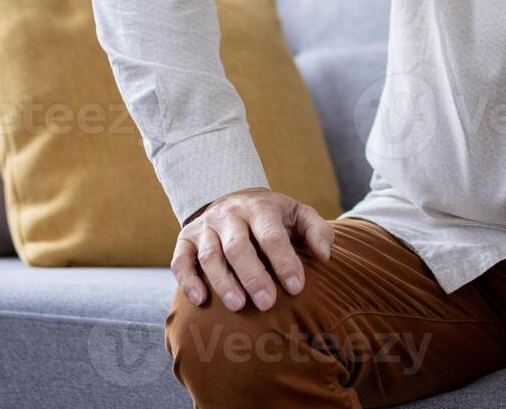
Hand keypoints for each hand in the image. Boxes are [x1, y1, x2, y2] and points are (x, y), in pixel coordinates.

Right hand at [171, 188, 333, 311]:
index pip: (272, 235)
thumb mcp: (298, 214)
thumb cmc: (272, 217)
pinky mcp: (186, 240)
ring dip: (223, 281)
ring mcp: (205, 227)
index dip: (284, 261)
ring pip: (210, 255)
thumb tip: (325, 255)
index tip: (297, 287)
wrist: (233, 200)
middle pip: (239, 246)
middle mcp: (230, 214)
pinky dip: (188, 280)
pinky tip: (201, 300)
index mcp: (260, 207)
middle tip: (267, 302)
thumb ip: (317, 230)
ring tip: (238, 305)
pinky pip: (181, 261)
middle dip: (253, 275)